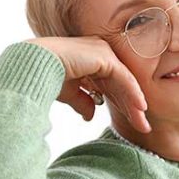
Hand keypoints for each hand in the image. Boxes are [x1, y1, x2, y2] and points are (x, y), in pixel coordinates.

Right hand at [25, 37, 150, 132]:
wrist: (35, 68)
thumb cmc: (46, 77)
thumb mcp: (68, 93)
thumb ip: (81, 101)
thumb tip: (90, 115)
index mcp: (91, 59)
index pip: (112, 84)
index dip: (122, 104)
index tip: (132, 122)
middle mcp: (100, 52)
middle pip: (121, 84)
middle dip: (132, 107)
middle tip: (143, 126)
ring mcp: (104, 52)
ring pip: (125, 82)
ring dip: (134, 104)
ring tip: (143, 122)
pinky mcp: (105, 56)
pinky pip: (123, 78)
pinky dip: (133, 93)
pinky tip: (140, 108)